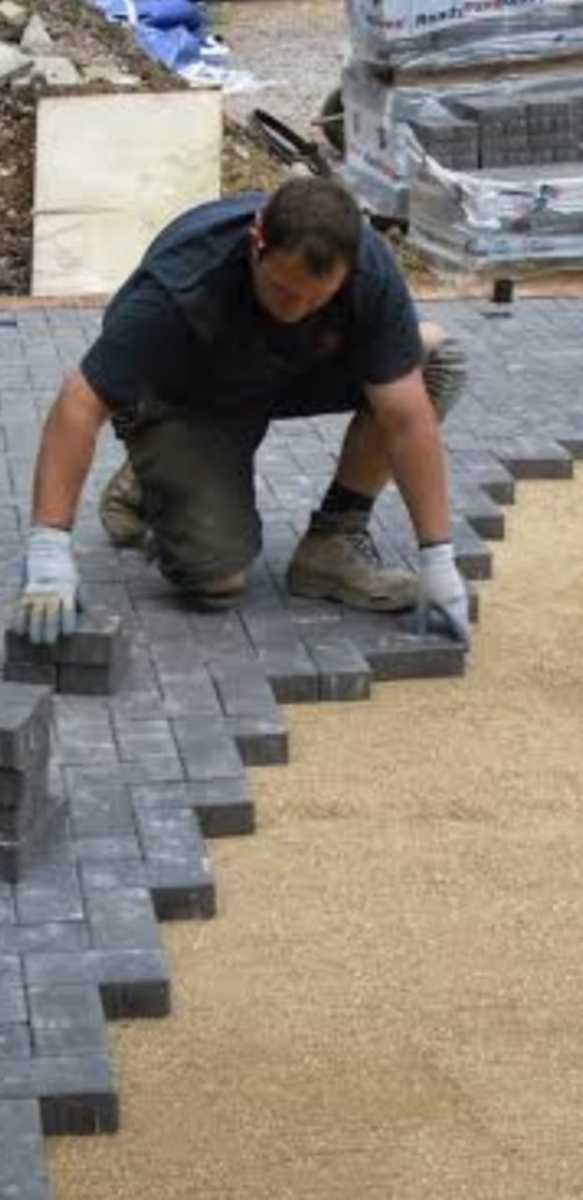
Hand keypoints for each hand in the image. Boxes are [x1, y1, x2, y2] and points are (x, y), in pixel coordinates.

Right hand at [12, 525, 80, 643]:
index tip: (67, 634)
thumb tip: (94, 619)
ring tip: (35, 641)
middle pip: (50, 613)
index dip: (67, 623)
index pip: (68, 609)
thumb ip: (83, 601)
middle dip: (49, 629)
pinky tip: (20, 631)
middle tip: (48, 643)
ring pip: (35, 612)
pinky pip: (21, 607)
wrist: (48, 550)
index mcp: (67, 590)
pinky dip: (20, 620)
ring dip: (34, 628)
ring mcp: (38, 591)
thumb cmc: (67, 572)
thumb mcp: (78, 583)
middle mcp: (52, 591)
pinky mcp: (26, 590)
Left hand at [417, 542, 469, 646]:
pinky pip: (463, 610)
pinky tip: (456, 623)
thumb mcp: (423, 603)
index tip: (466, 654)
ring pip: (465, 618)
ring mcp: (463, 598)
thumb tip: (420, 636)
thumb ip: (423, 621)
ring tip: (461, 640)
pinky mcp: (461, 593)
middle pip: (465, 627)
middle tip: (467, 653)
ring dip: (462, 629)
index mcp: (451, 609)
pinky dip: (461, 619)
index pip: (461, 631)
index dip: (464, 644)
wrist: (438, 559)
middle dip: (464, 639)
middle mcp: (460, 605)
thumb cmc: (428, 581)